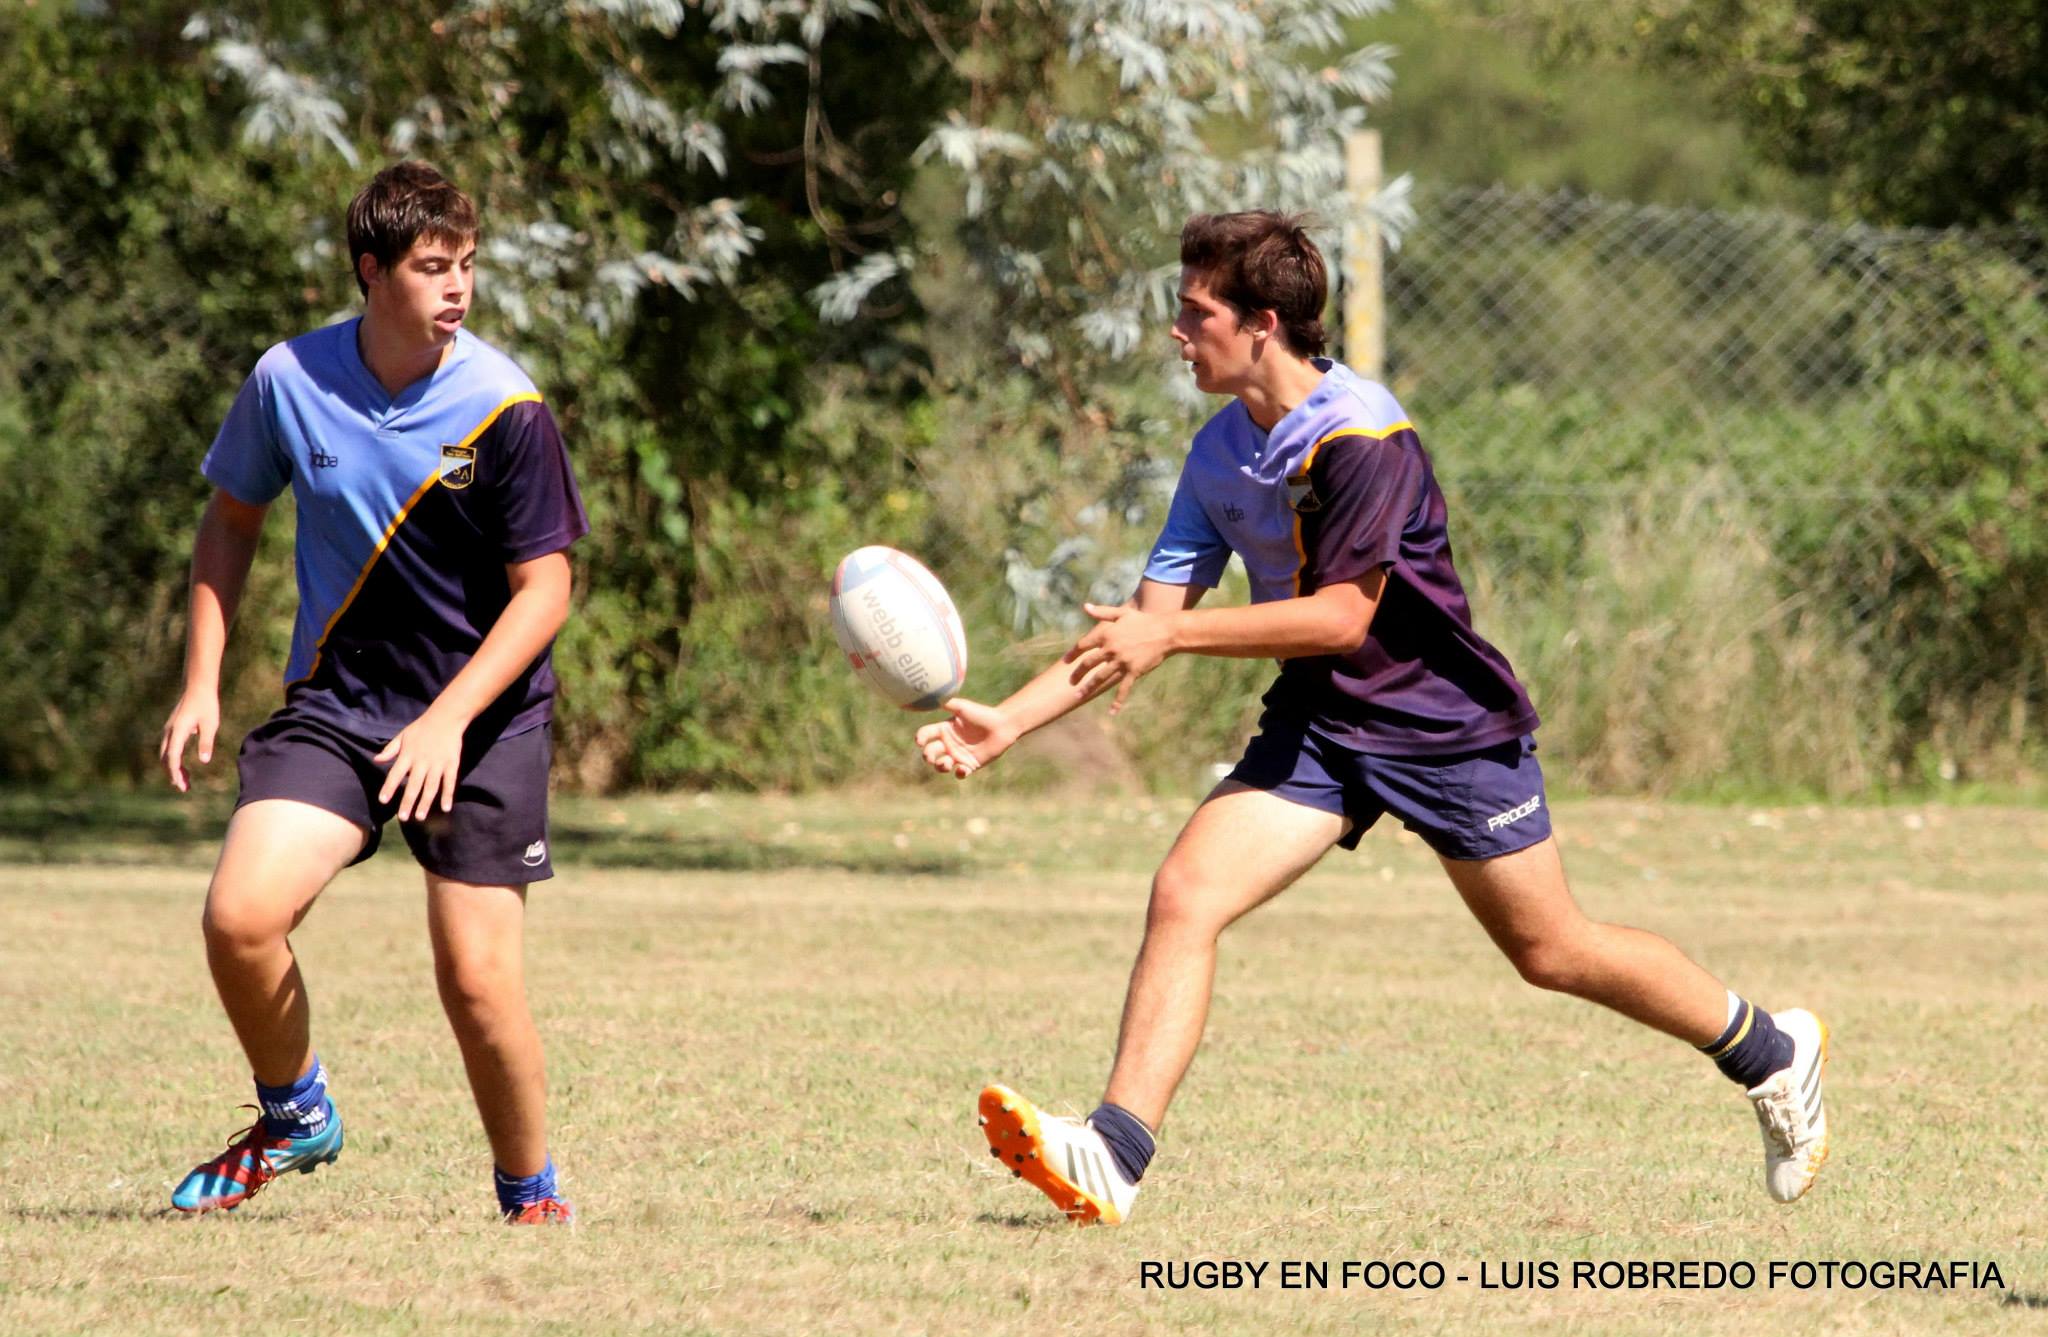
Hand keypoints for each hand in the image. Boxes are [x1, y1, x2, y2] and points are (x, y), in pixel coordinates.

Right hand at [159, 689, 220, 792]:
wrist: (198, 687)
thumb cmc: (207, 705)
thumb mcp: (210, 724)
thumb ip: (206, 742)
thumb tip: (204, 761)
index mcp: (178, 731)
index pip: (173, 757)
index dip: (175, 772)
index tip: (181, 785)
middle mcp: (169, 732)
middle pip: (166, 758)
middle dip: (173, 774)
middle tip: (184, 788)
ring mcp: (169, 730)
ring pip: (166, 754)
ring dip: (173, 768)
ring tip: (185, 781)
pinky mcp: (172, 729)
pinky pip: (169, 749)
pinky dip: (174, 760)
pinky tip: (184, 768)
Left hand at [373, 706, 468, 821]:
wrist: (446, 717)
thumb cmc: (422, 727)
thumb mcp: (403, 736)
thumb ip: (390, 750)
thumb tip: (376, 760)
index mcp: (408, 755)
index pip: (395, 774)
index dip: (389, 787)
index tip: (383, 800)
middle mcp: (422, 761)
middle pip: (413, 785)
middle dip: (408, 802)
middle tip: (403, 817)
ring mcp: (438, 764)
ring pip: (431, 787)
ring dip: (425, 802)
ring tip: (420, 816)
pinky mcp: (452, 764)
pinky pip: (449, 782)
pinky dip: (448, 795)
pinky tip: (446, 807)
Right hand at [914, 698, 1015, 779]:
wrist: (1002, 725)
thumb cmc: (982, 714)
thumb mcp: (962, 707)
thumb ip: (946, 702)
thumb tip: (929, 696)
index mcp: (944, 729)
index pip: (926, 734)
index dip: (920, 738)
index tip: (920, 741)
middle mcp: (949, 743)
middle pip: (930, 752)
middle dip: (928, 756)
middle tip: (930, 757)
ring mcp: (958, 755)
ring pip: (942, 765)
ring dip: (940, 766)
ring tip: (946, 763)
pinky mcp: (970, 765)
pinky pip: (960, 773)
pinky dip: (959, 773)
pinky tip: (962, 768)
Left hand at [1064, 603, 1174, 713]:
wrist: (1165, 632)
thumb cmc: (1143, 621)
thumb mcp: (1122, 613)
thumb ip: (1102, 612)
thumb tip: (1085, 607)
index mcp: (1106, 634)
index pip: (1083, 645)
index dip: (1073, 653)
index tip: (1065, 661)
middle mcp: (1111, 649)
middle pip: (1088, 663)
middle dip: (1077, 674)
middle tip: (1070, 682)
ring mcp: (1122, 661)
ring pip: (1100, 677)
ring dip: (1088, 688)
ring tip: (1078, 696)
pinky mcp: (1134, 671)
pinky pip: (1123, 689)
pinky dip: (1118, 701)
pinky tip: (1112, 712)